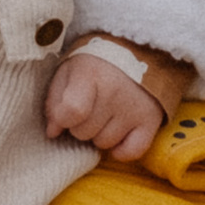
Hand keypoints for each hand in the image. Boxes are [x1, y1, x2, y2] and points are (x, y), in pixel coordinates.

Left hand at [44, 51, 168, 163]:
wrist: (136, 52)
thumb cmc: (95, 65)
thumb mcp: (68, 72)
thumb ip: (54, 101)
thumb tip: (53, 132)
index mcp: (90, 74)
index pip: (72, 112)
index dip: (62, 118)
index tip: (64, 113)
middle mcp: (115, 91)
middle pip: (84, 132)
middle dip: (81, 124)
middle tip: (89, 107)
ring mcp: (135, 107)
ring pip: (104, 144)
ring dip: (100, 134)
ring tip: (106, 114)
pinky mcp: (152, 120)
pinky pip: (131, 152)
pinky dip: (122, 149)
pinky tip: (118, 133)